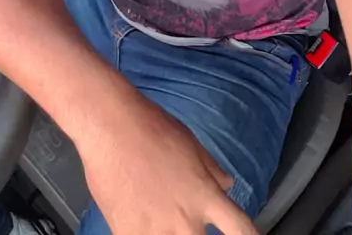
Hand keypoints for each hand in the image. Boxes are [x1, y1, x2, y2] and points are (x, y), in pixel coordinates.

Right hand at [77, 84, 257, 234]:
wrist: (110, 127)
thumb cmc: (152, 128)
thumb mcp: (192, 145)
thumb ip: (211, 171)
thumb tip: (226, 184)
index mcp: (206, 195)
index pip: (241, 230)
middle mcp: (185, 220)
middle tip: (194, 227)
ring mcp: (156, 232)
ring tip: (166, 221)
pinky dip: (148, 233)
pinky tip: (144, 222)